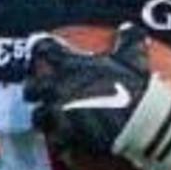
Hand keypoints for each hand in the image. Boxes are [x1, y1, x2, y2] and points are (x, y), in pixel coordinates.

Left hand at [24, 25, 170, 169]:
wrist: (138, 124)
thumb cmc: (134, 89)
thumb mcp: (134, 58)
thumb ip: (129, 39)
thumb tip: (129, 28)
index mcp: (69, 65)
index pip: (42, 49)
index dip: (41, 48)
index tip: (42, 51)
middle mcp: (56, 88)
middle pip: (31, 87)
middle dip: (35, 90)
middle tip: (43, 93)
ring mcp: (57, 115)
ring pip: (38, 117)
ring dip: (44, 117)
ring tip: (54, 120)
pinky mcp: (63, 138)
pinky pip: (52, 141)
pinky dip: (57, 141)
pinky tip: (66, 141)